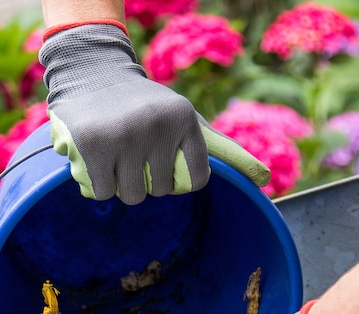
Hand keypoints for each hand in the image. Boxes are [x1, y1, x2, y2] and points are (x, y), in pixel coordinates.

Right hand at [38, 23, 269, 204]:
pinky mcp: (92, 144)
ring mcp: (124, 134)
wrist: (94, 71)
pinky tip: (99, 160)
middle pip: (161, 191)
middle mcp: (158, 126)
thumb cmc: (149, 105)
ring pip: (133, 196)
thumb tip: (265, 180)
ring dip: (124, 185)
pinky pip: (104, 192)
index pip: (195, 181)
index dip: (179, 180)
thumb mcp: (188, 119)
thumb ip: (225, 149)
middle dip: (148, 180)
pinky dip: (100, 185)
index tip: (166, 162)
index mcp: (186, 120)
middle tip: (136, 152)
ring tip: (118, 156)